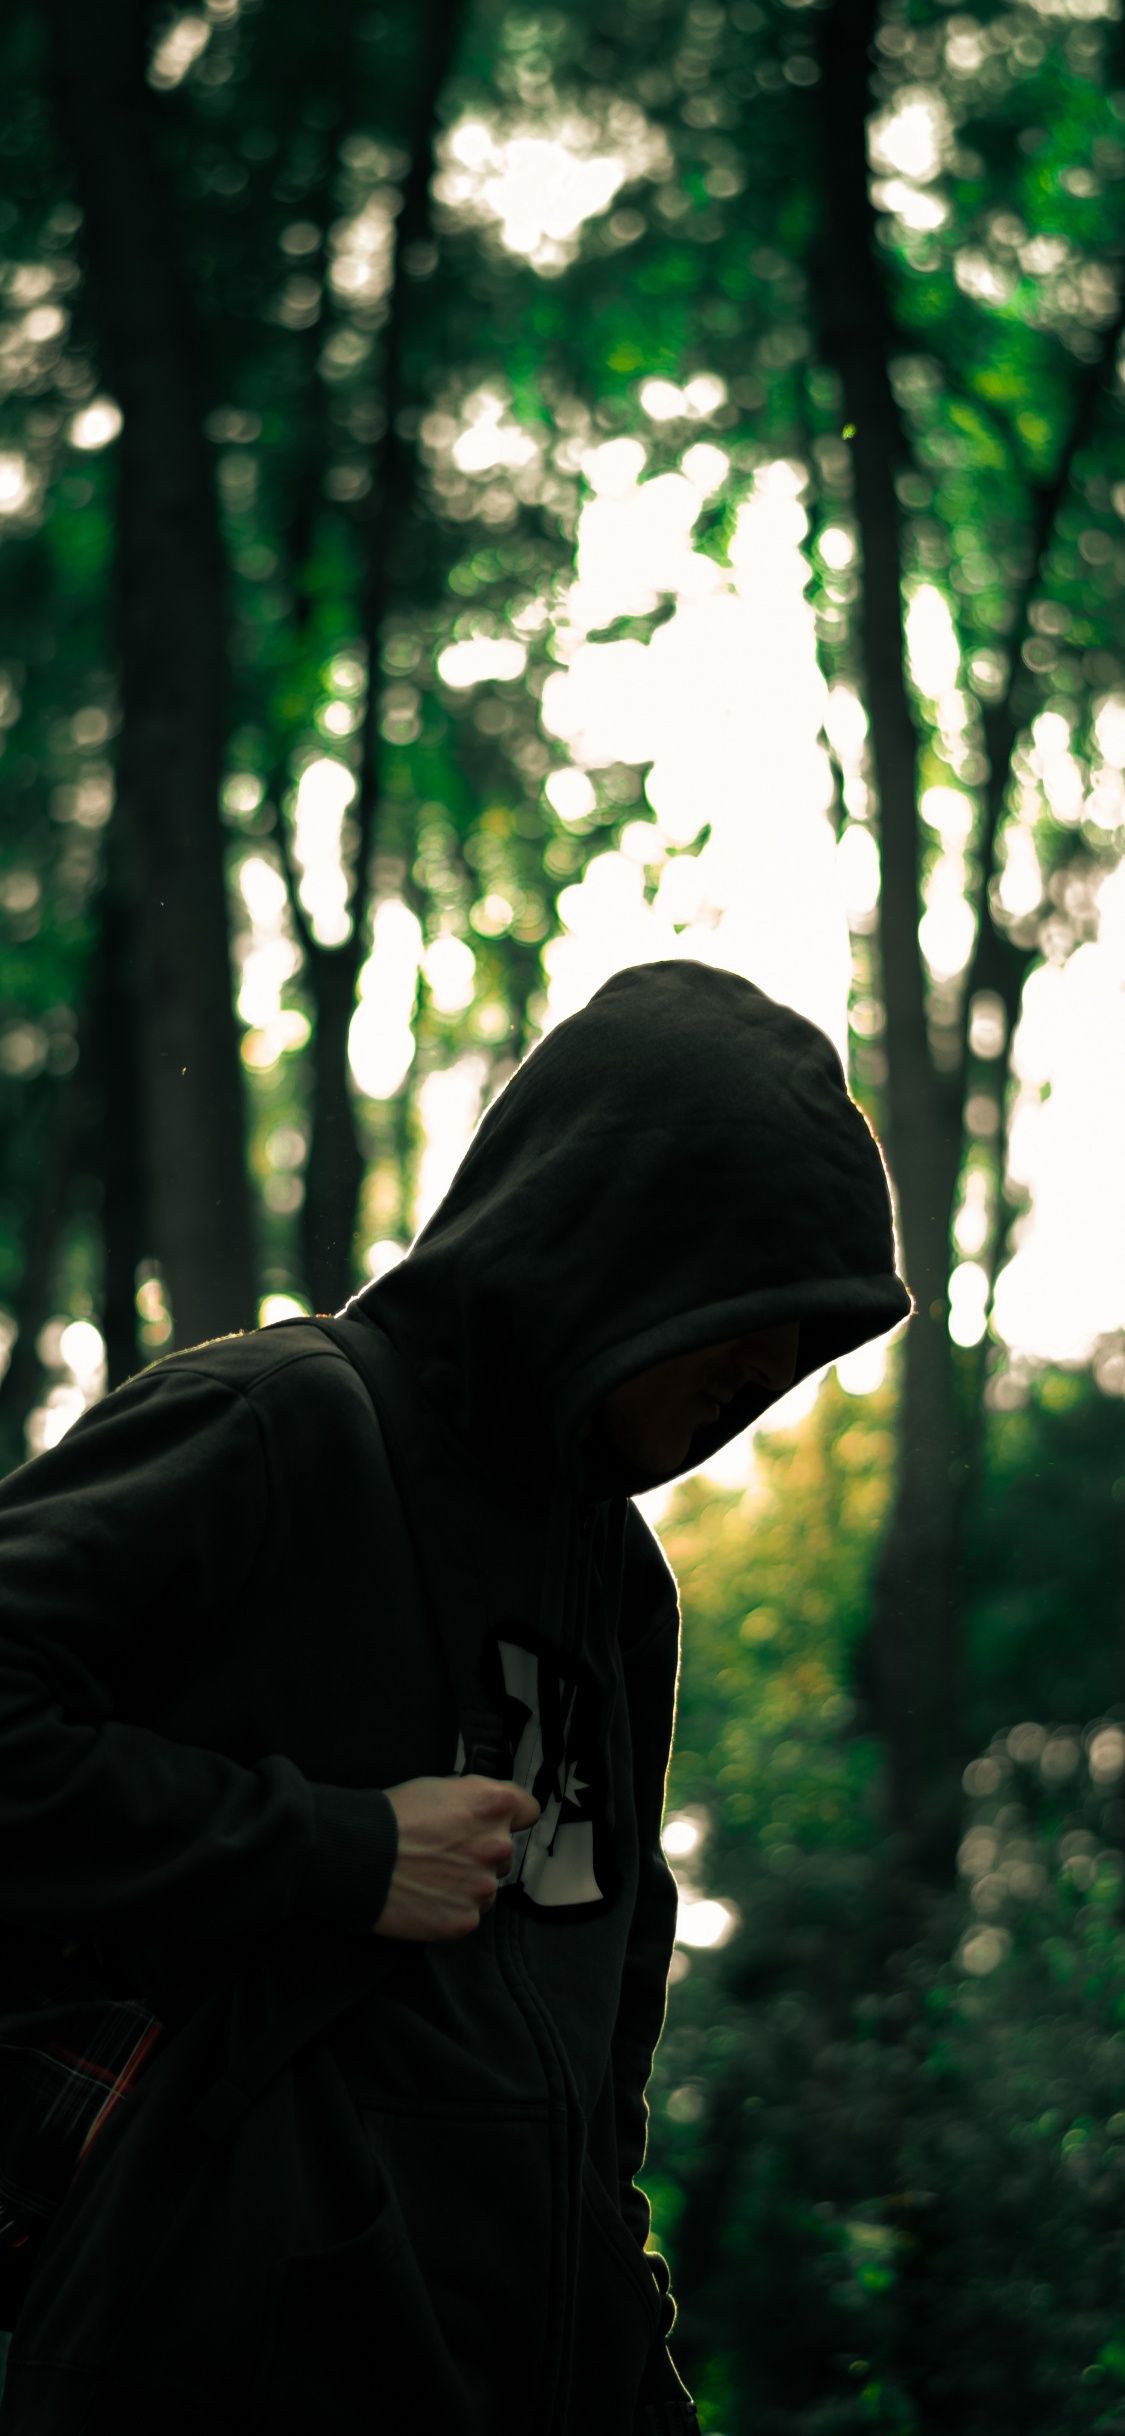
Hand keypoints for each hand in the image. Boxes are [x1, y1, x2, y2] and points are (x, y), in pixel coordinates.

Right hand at [373, 1774, 541, 1940]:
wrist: (358, 1858)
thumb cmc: (391, 1817)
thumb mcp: (440, 1786)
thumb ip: (476, 1797)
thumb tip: (490, 1807)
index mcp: (493, 1805)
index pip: (528, 1810)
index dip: (511, 1814)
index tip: (499, 1821)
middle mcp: (496, 1845)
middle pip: (505, 1851)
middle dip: (482, 1850)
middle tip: (446, 1850)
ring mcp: (482, 1886)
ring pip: (487, 1885)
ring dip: (469, 1882)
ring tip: (432, 1875)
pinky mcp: (464, 1919)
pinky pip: (470, 1912)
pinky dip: (453, 1906)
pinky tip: (428, 1895)